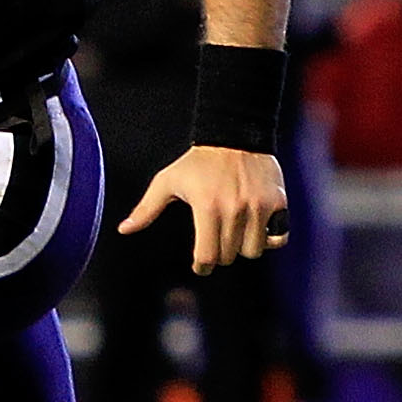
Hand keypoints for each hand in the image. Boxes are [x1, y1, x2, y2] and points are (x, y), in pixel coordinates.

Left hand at [118, 145, 289, 273]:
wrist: (234, 135)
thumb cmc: (197, 162)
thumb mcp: (167, 182)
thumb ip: (146, 209)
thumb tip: (124, 229)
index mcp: (207, 207)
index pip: (208, 255)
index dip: (202, 265)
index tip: (200, 265)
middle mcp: (234, 209)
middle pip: (229, 255)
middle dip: (219, 255)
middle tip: (214, 245)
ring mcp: (259, 207)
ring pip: (253, 250)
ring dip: (242, 248)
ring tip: (234, 236)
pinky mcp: (278, 203)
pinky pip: (278, 238)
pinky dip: (269, 240)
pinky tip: (256, 231)